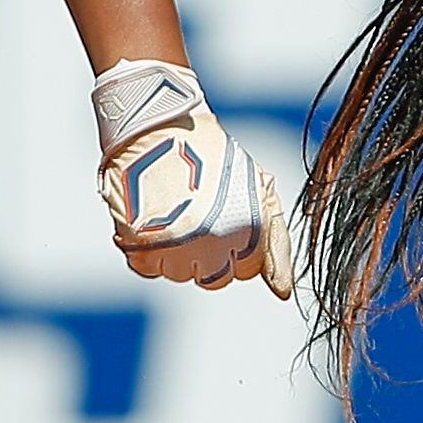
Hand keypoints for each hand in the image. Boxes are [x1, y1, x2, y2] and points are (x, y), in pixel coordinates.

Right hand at [90, 59, 296, 297]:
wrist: (160, 129)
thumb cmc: (215, 159)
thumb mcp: (259, 193)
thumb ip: (275, 246)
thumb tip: (282, 293)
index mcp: (247, 232)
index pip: (246, 270)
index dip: (237, 247)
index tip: (224, 220)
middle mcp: (214, 245)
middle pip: (214, 277)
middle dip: (209, 254)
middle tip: (199, 218)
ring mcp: (175, 247)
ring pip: (180, 273)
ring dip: (177, 252)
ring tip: (175, 213)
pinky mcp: (139, 245)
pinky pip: (147, 268)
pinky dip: (148, 251)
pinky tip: (153, 220)